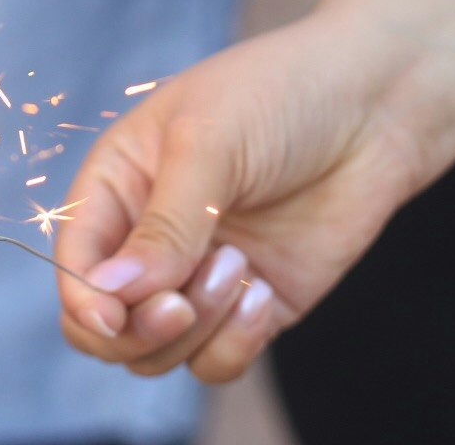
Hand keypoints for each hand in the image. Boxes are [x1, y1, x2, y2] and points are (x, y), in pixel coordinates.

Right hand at [54, 17, 438, 382]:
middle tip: (180, 305)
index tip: (114, 315)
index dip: (84, 298)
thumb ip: (163, 224)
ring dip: (196, 328)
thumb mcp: (208, 142)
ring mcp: (201, 275)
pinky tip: (264, 294)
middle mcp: (150, 236)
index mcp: (119, 184)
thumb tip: (111, 291)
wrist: (378, 103)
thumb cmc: (280, 95)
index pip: (76, 261)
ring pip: (160, 352)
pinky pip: (217, 361)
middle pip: (106, 325)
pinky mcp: (253, 304)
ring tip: (241, 270)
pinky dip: (234, 345)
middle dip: (137, 329)